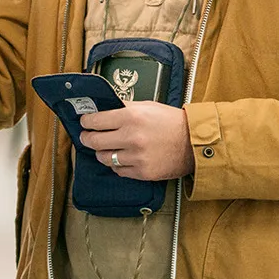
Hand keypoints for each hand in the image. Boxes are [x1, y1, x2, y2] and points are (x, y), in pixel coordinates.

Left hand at [79, 101, 194, 180]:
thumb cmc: (171, 121)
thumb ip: (125, 107)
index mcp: (131, 116)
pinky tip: (122, 157)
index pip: (96, 121)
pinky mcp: (142, 172)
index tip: (84, 122)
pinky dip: (117, 164)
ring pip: (104, 158)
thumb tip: (105, 107)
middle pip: (94, 141)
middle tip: (87, 136)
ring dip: (102, 152)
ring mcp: (136, 156)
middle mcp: (131, 137)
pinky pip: (118, 170)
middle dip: (87, 138)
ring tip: (106, 148)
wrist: (193, 142)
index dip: (86, 122)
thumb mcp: (147, 106)